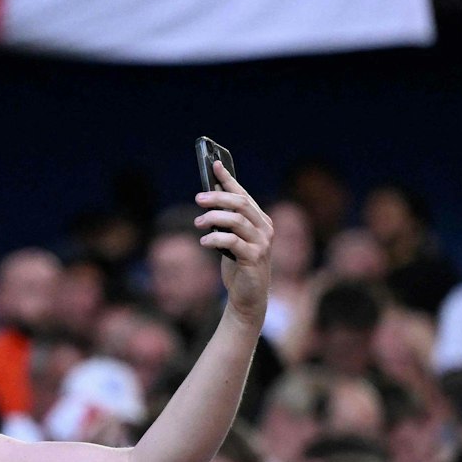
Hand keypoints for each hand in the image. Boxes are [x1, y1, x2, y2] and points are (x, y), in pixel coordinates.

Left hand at [195, 161, 273, 324]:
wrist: (248, 296)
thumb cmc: (238, 265)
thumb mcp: (231, 239)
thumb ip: (225, 220)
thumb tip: (209, 196)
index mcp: (260, 220)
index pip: (243, 194)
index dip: (228, 178)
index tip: (214, 164)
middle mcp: (264, 228)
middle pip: (240, 203)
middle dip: (217, 197)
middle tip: (198, 198)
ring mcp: (262, 243)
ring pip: (236, 220)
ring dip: (213, 218)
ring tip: (198, 223)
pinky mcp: (254, 258)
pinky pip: (232, 241)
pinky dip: (215, 238)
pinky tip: (204, 241)